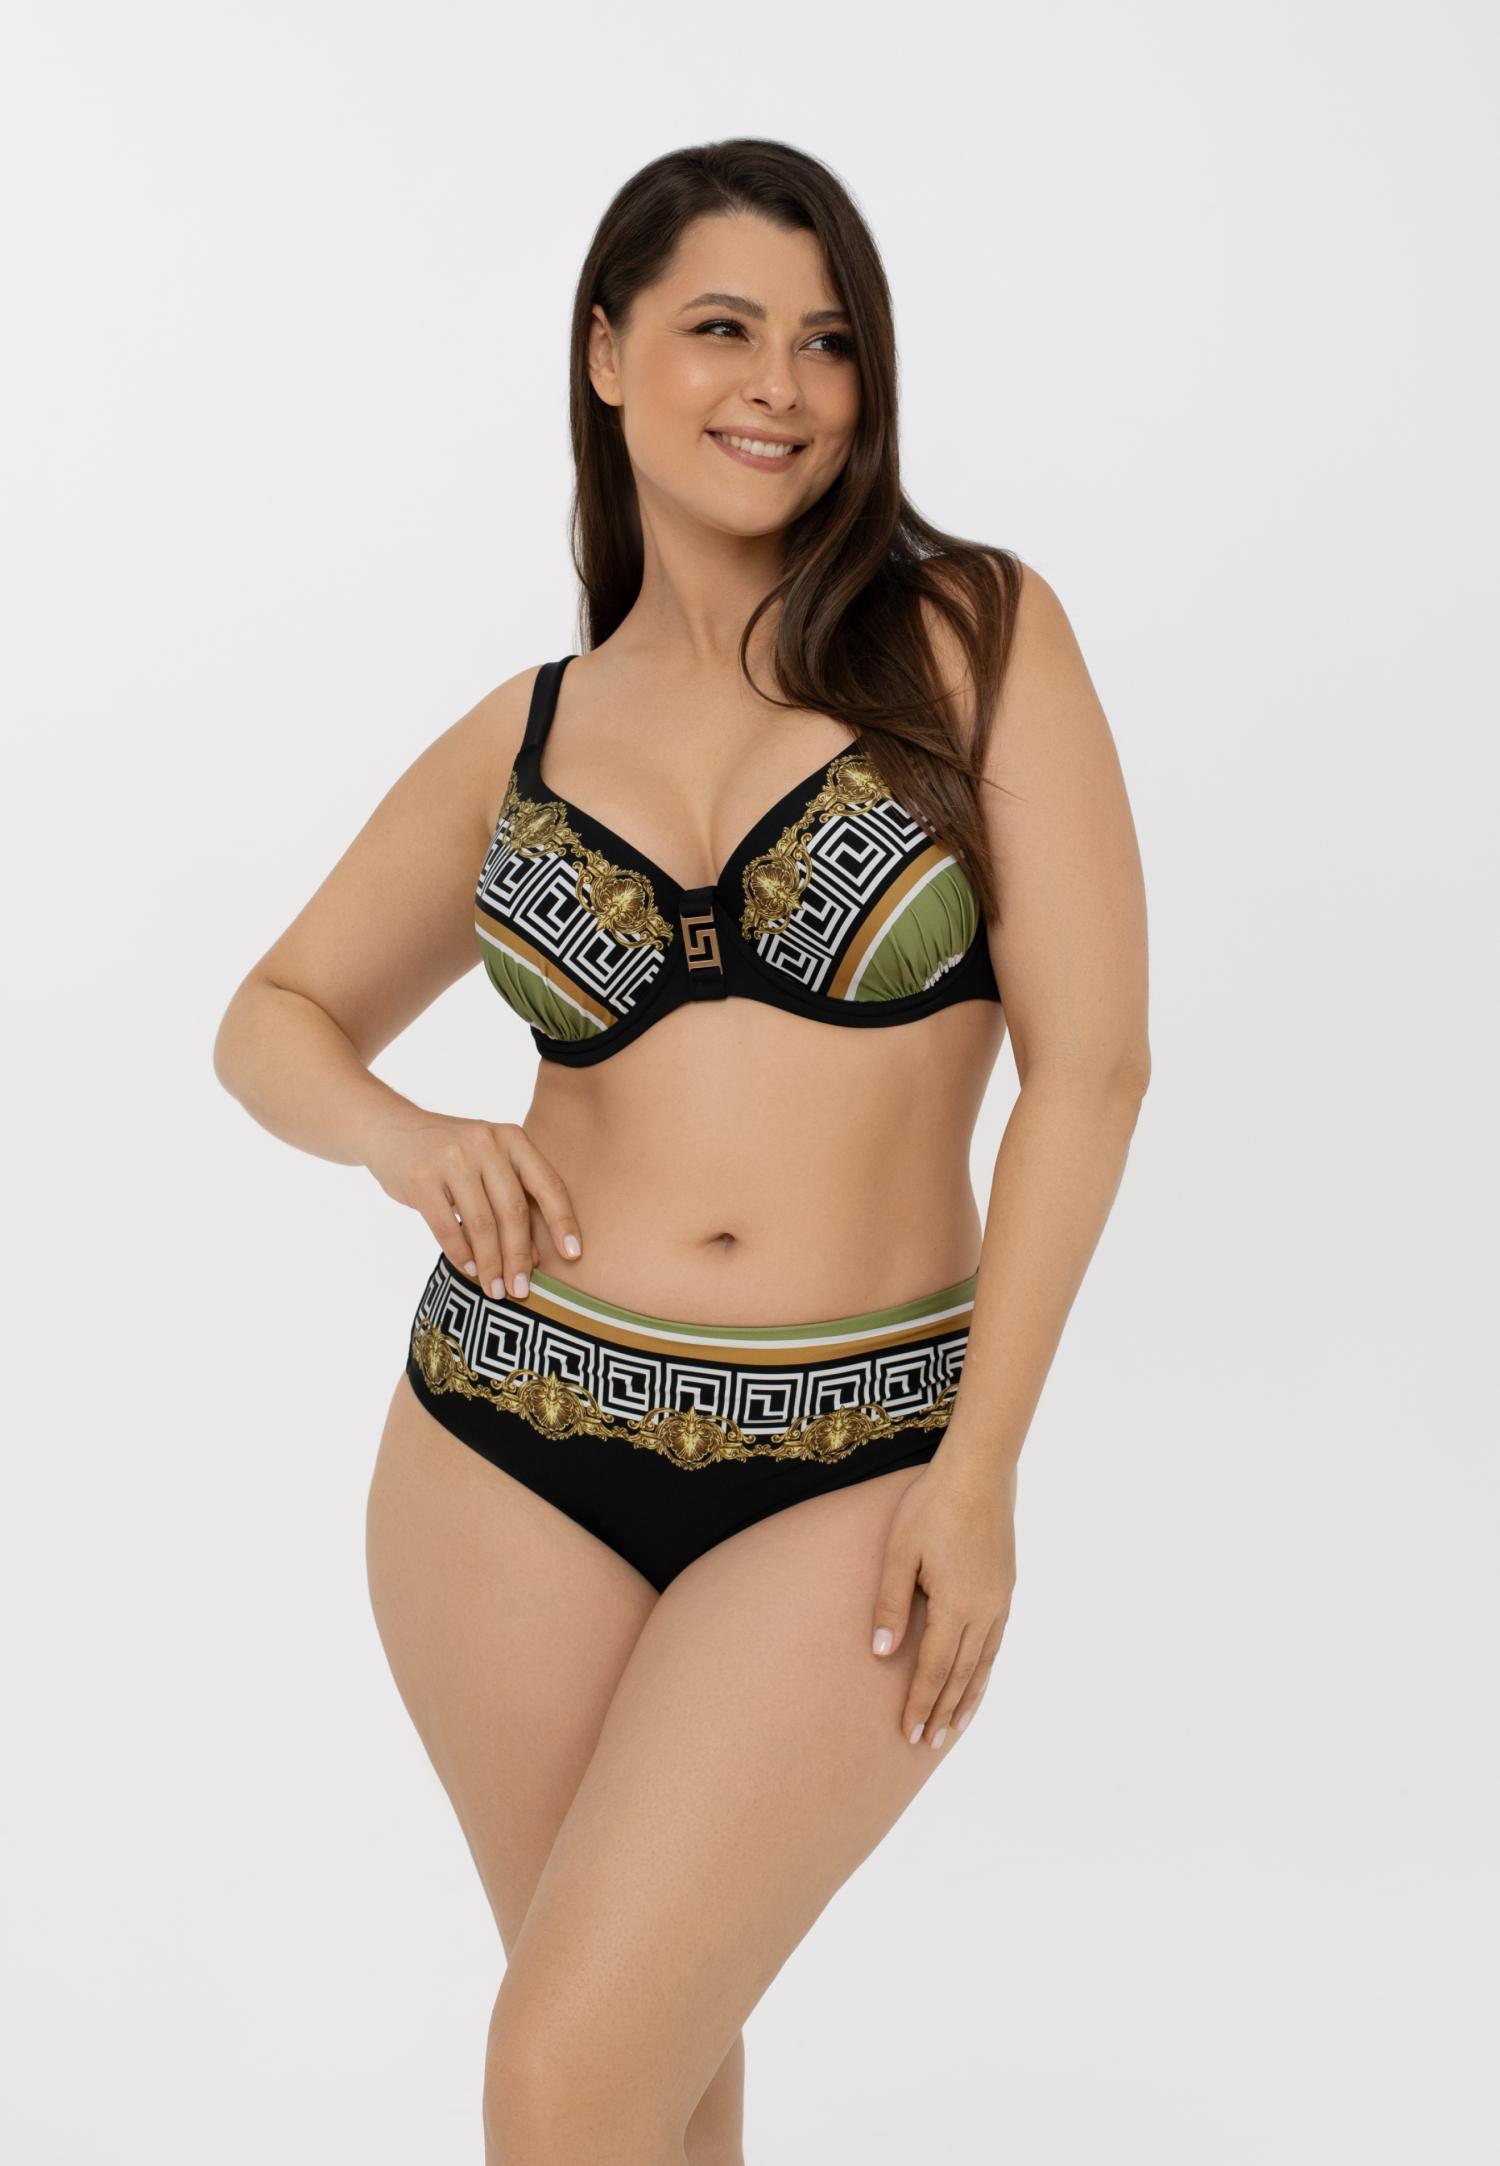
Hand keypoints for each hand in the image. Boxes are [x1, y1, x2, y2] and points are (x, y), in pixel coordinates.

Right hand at [362, 1109, 581, 1299]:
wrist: (390, 1130)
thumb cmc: (450, 1156)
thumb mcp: (488, 1162)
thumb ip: (513, 1200)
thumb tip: (537, 1257)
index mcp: (511, 1138)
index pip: (547, 1184)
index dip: (562, 1222)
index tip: (573, 1256)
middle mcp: (485, 1143)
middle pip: (513, 1210)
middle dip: (519, 1256)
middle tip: (521, 1289)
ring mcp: (450, 1158)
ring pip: (481, 1223)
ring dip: (490, 1263)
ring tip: (495, 1289)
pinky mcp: (421, 1178)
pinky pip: (447, 1226)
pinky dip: (461, 1254)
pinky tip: (470, 1271)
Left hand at [870, 1456, 1017, 1747]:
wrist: (979, 1473)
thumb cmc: (930, 1507)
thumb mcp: (899, 1552)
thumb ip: (890, 1604)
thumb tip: (881, 1654)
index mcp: (955, 1605)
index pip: (934, 1669)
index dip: (922, 1703)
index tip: (910, 1734)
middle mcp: (983, 1611)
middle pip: (961, 1674)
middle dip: (943, 1710)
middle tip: (927, 1743)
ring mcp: (999, 1600)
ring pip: (983, 1663)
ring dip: (968, 1697)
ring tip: (955, 1727)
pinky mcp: (1006, 1587)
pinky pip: (995, 1642)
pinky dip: (985, 1669)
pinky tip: (978, 1678)